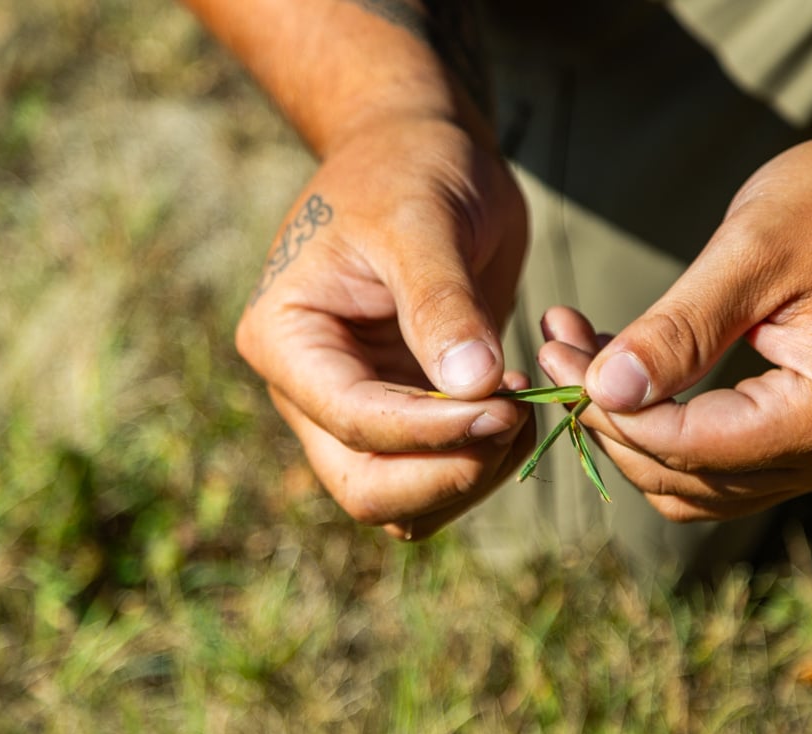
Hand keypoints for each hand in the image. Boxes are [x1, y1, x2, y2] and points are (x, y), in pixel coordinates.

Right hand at [236, 118, 533, 538]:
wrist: (419, 152)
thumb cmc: (407, 168)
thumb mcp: (420, 221)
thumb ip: (440, 302)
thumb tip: (472, 384)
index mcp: (286, 339)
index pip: (353, 420)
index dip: (431, 430)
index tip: (506, 406)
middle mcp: (309, 389)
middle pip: (367, 488)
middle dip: (448, 470)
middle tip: (519, 418)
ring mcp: (353, 410)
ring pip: (403, 503)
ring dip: (470, 475)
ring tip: (525, 405)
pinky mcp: (402, 416)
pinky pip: (436, 475)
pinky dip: (482, 461)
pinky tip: (517, 405)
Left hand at [537, 109, 811, 521]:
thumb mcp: (755, 251)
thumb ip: (679, 329)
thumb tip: (605, 390)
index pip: (686, 445)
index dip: (609, 408)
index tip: (556, 350)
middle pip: (681, 476)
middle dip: (608, 417)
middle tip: (558, 343)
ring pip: (692, 484)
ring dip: (628, 426)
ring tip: (581, 350)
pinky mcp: (811, 439)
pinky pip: (717, 464)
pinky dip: (664, 426)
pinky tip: (629, 369)